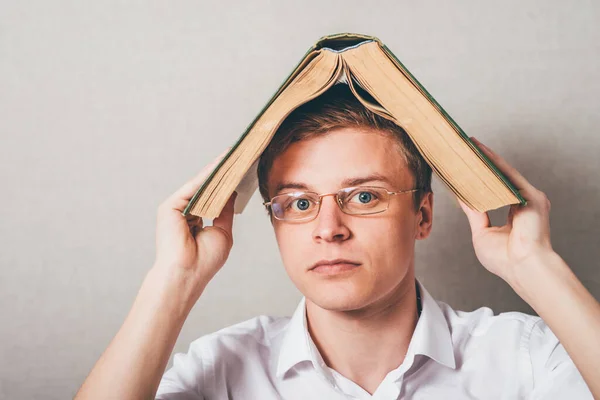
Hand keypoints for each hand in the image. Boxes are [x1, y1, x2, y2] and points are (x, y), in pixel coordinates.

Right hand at [153, 148, 236, 296]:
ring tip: (234, 155)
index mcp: (196, 221)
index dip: (227, 185)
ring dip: (217, 171)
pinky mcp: (169, 207)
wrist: (187, 274)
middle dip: (223, 175)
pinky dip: (207, 176)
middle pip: (206, 189)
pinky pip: (192, 187)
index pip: (213, 198)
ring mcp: (176, 210)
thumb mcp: (222, 232)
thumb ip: (225, 211)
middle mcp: (185, 213)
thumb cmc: (204, 261)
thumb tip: (231, 191)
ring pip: (200, 185)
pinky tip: (221, 166)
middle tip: (241, 156)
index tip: (243, 170)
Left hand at [458, 137, 553, 284]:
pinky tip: (480, 151)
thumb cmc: (504, 259)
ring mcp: (529, 198)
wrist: (524, 268)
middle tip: (462, 150)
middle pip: (499, 180)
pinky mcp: (532, 195)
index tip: (463, 170)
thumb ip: (474, 213)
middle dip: (481, 166)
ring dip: (485, 159)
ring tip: (467, 145)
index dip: (478, 181)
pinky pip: (508, 173)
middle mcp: (524, 204)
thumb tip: (461, 196)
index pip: (493, 193)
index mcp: (514, 215)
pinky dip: (494, 162)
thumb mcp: (481, 233)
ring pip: (503, 173)